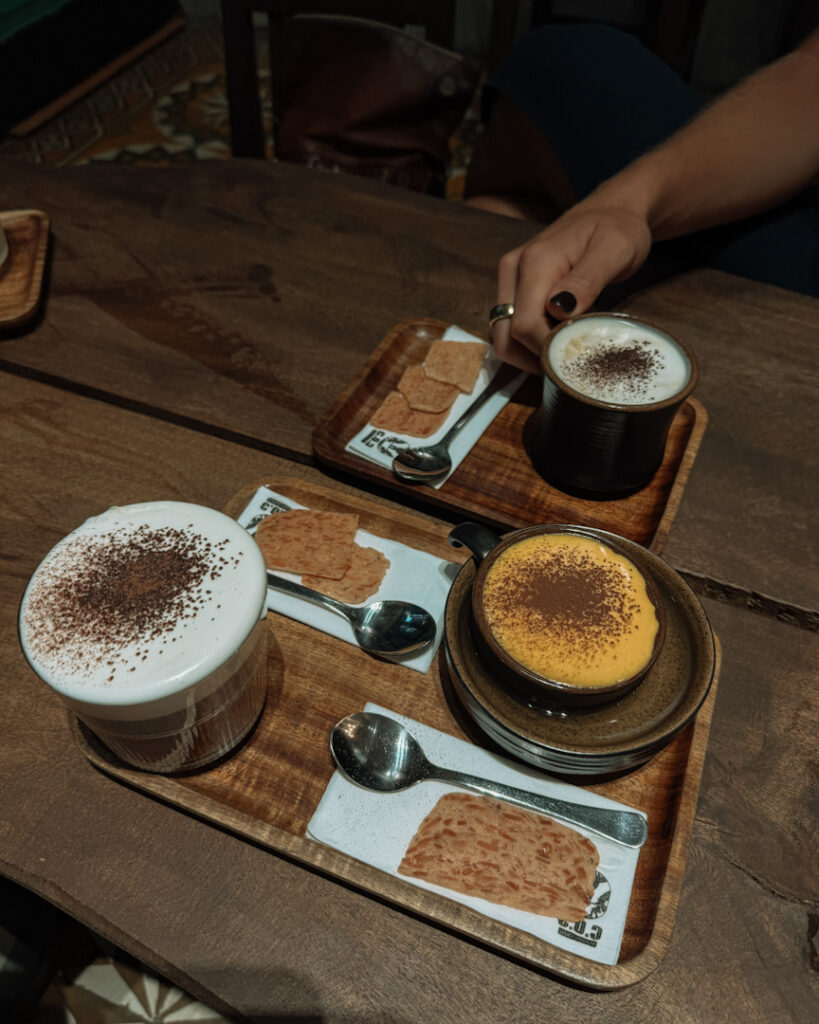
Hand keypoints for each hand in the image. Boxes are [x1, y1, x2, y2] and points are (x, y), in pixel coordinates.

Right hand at [491, 203, 652, 372]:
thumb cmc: (619, 227)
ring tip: (565, 355)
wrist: (612, 209)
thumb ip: (586, 281)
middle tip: (570, 367)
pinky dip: (531, 343)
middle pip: (506, 336)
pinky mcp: (515, 286)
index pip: (524, 325)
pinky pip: (513, 326)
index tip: (577, 361)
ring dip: (530, 354)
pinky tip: (559, 341)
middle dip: (534, 358)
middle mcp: (513, 271)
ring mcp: (510, 279)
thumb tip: (558, 312)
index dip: (546, 351)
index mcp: (535, 263)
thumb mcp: (615, 250)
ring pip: (505, 336)